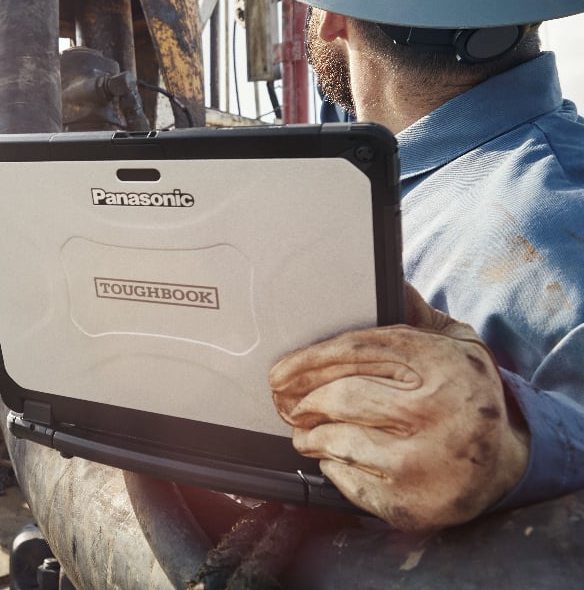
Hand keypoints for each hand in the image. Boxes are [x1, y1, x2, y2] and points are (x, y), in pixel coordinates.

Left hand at [269, 284, 529, 530]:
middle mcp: (431, 413)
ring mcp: (420, 462)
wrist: (505, 465)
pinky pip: (345, 479)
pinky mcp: (409, 503)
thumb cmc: (465, 395)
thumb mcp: (454, 343)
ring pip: (334, 440)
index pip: (352, 354)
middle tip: (284, 401)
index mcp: (438, 366)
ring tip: (304, 430)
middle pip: (337, 397)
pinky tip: (336, 457)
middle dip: (300, 399)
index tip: (279, 371)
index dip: (306, 361)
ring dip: (308, 435)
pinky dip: (332, 466)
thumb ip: (415, 313)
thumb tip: (387, 282)